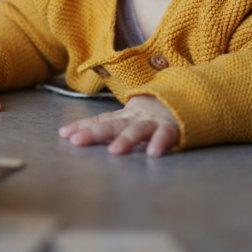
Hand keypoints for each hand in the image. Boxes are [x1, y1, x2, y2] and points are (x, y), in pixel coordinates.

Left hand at [58, 95, 179, 156]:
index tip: (64, 134)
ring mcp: (154, 122)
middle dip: (94, 133)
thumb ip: (108, 126)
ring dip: (126, 139)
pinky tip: (153, 153)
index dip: (82, 126)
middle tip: (76, 141)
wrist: (187, 98)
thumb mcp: (130, 118)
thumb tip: (76, 134)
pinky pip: (166, 135)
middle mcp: (136, 118)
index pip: (101, 121)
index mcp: (125, 116)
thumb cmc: (154, 114)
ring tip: (114, 151)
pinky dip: (160, 143)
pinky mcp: (173, 127)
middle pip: (113, 125)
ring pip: (138, 129)